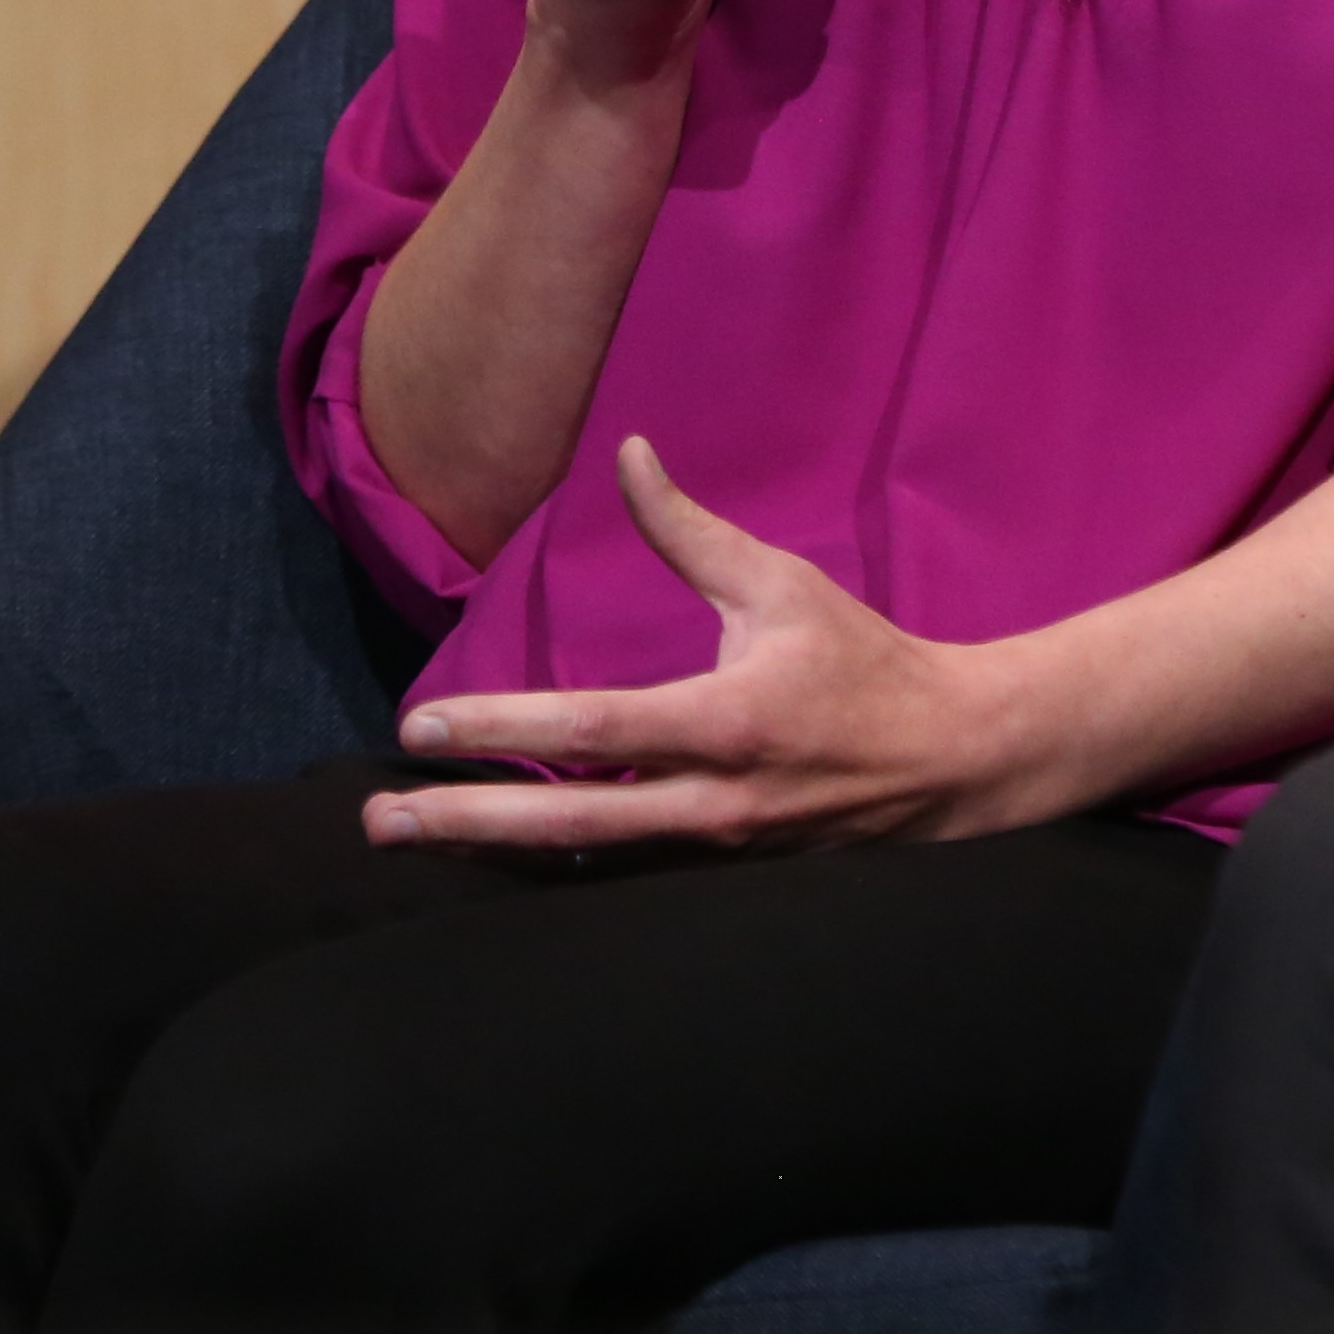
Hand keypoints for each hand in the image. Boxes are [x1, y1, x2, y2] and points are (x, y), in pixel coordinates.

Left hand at [362, 437, 1068, 852]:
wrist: (955, 761)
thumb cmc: (865, 662)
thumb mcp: (780, 585)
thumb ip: (690, 531)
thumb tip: (629, 456)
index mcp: (723, 722)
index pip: (588, 729)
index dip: (500, 727)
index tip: (421, 728)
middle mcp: (710, 803)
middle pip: (563, 824)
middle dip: (463, 823)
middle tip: (378, 819)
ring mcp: (716, 852)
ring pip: (584, 860)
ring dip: (493, 849)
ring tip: (412, 838)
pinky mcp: (724, 877)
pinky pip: (623, 875)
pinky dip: (554, 864)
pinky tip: (497, 854)